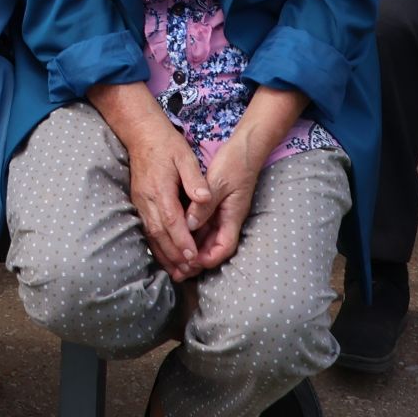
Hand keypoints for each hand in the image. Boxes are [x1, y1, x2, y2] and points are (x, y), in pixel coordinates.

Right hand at [121, 119, 212, 280]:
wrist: (140, 134)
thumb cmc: (167, 144)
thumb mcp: (185, 156)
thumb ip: (195, 179)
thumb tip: (205, 198)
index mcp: (160, 188)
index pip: (171, 220)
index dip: (182, 241)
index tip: (194, 257)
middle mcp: (147, 199)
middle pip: (159, 233)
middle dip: (174, 255)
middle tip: (190, 271)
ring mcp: (140, 202)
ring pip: (151, 235)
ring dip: (164, 255)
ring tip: (179, 272)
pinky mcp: (138, 203)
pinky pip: (146, 230)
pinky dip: (156, 247)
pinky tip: (165, 258)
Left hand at [182, 135, 261, 271]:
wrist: (244, 148)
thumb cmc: (234, 163)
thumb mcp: (218, 182)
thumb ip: (204, 204)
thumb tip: (190, 225)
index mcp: (233, 216)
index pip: (224, 247)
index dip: (209, 258)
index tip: (191, 261)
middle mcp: (228, 219)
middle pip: (213, 247)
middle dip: (197, 260)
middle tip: (177, 269)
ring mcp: (222, 213)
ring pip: (207, 237)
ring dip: (193, 248)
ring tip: (173, 259)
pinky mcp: (215, 206)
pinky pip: (203, 224)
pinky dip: (192, 232)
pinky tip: (177, 234)